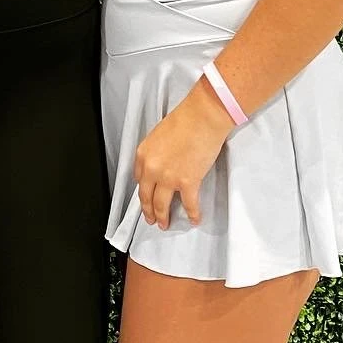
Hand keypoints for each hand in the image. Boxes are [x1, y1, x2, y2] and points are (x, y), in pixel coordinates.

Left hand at [132, 82, 234, 227]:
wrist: (202, 117)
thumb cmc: (185, 119)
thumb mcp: (159, 134)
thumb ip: (157, 152)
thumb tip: (163, 163)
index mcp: (143, 154)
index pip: (139, 178)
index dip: (144, 190)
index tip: (147, 196)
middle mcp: (152, 168)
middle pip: (146, 196)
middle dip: (148, 210)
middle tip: (151, 218)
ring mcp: (168, 177)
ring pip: (161, 205)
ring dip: (163, 217)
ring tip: (164, 224)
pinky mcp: (187, 182)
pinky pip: (188, 204)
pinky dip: (192, 214)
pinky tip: (194, 219)